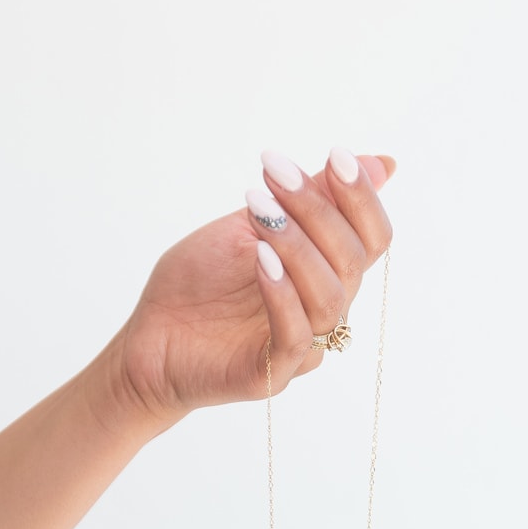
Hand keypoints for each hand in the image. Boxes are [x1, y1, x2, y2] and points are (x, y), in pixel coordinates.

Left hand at [100, 148, 395, 429]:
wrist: (146, 341)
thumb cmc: (197, 285)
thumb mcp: (249, 227)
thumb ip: (306, 200)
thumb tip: (382, 162)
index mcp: (327, 273)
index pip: (372, 236)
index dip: (362, 197)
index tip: (333, 156)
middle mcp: (325, 309)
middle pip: (352, 259)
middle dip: (317, 209)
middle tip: (275, 175)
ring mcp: (303, 345)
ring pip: (330, 295)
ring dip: (298, 246)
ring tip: (261, 212)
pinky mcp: (273, 372)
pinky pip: (297, 334)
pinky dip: (282, 293)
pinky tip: (260, 260)